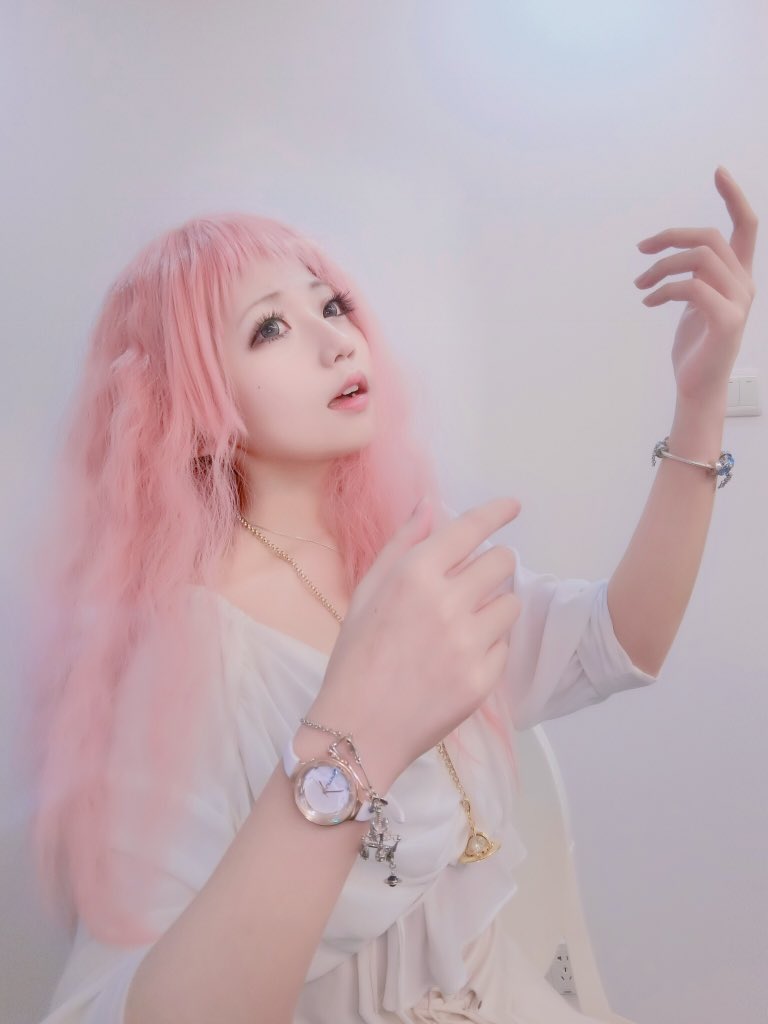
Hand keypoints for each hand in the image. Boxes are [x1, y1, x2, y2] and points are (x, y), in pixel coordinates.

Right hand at [308, 497, 522, 785]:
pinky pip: (504, 646)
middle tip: (478, 580)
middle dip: (495, 564)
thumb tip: (429, 504)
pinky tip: (459, 659)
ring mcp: (468, 642)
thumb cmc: (356, 656)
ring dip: (495, 606)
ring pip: (510, 603)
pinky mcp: (483, 678)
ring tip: (465, 625)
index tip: (513, 506)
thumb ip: (401, 543)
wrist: (358, 729)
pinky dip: (489, 647)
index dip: (497, 513)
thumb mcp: (366, 591)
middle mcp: (447, 602)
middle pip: (502, 562)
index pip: (470, 529)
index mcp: (414, 574)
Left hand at [633, 166, 757, 407]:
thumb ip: (695, 276)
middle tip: (641, 249)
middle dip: (671, 237)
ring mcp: (739, 302)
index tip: (717, 172)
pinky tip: (648, 301)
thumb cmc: (695, 346)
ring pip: (699, 258)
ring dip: (662, 267)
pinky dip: (663, 289)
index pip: (746, 226)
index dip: (733, 197)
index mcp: (739, 276)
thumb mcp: (695, 303)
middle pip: (710, 237)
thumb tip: (675, 255)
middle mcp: (745, 284)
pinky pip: (691, 287)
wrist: (698, 387)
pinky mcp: (726, 320)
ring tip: (640, 284)